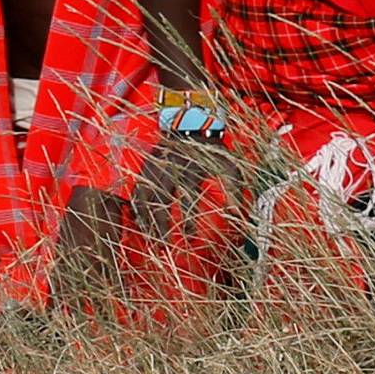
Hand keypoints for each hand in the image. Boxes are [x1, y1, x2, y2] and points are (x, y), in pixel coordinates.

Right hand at [126, 132, 241, 244]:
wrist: (193, 126)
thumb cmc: (213, 152)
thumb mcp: (229, 166)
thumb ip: (234, 190)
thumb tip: (237, 215)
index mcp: (191, 170)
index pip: (188, 200)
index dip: (188, 221)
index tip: (190, 238)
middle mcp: (170, 171)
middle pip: (162, 203)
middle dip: (161, 226)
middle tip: (164, 247)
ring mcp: (156, 170)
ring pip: (146, 200)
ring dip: (147, 221)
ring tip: (150, 240)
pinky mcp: (146, 170)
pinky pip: (137, 193)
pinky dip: (137, 209)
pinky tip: (139, 223)